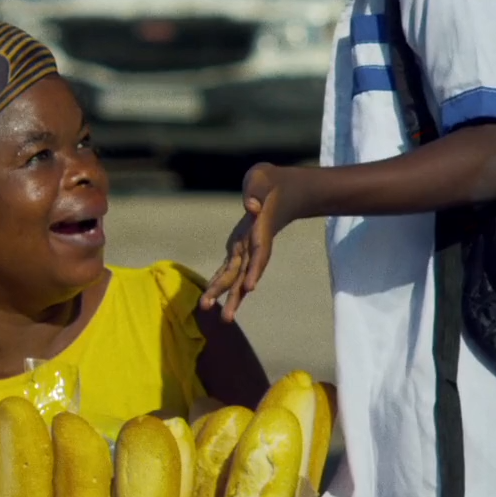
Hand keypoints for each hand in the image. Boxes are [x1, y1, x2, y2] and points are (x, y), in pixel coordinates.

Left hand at [199, 163, 288, 322]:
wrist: (284, 191)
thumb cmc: (270, 182)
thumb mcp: (262, 177)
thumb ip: (255, 191)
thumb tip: (251, 207)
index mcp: (261, 228)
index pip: (259, 253)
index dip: (255, 270)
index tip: (250, 288)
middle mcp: (255, 244)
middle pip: (245, 273)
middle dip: (235, 295)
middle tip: (225, 318)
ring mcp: (247, 247)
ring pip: (237, 276)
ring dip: (227, 296)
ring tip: (222, 319)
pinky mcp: (240, 247)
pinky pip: (230, 268)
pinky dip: (221, 282)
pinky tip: (211, 297)